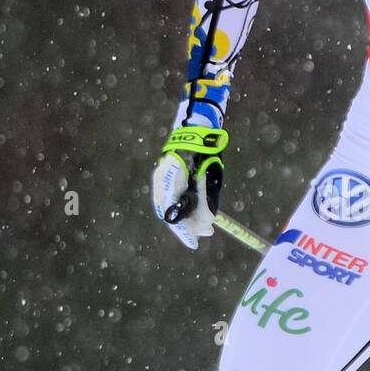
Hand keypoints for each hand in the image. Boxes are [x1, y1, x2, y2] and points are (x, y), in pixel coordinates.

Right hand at [152, 126, 228, 249]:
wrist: (197, 126)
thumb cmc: (204, 153)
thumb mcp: (208, 181)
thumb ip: (206, 204)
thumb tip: (206, 227)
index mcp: (169, 183)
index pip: (174, 216)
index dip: (185, 232)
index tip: (195, 244)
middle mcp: (162, 182)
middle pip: (171, 212)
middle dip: (188, 225)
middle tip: (205, 234)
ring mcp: (163, 177)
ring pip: (172, 205)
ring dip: (188, 216)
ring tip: (205, 224)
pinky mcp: (168, 174)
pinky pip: (174, 196)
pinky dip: (185, 205)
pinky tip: (197, 208)